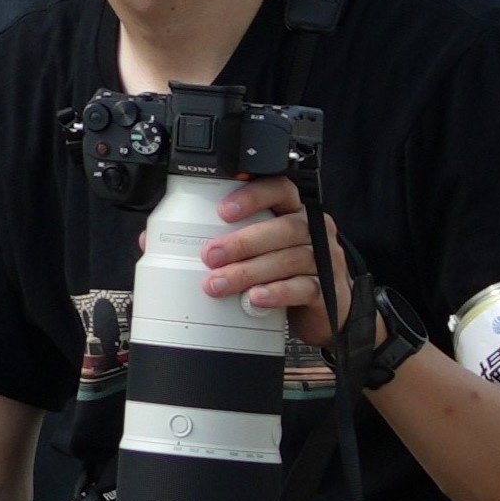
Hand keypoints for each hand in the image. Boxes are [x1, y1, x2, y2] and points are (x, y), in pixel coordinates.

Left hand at [205, 178, 361, 350]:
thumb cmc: (283, 272)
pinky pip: (305, 288)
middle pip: (284, 228)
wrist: (320, 309)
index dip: (253, 196)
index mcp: (294, 212)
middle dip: (243, 242)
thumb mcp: (259, 249)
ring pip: (290, 259)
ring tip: (220, 283)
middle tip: (210, 256)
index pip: (280, 190)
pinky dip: (278, 292)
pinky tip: (256, 297)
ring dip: (250, 271)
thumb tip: (170, 241)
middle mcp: (314, 231)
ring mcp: (325, 261)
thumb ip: (229, 238)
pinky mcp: (329, 291)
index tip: (222, 211)